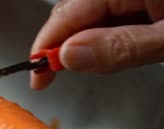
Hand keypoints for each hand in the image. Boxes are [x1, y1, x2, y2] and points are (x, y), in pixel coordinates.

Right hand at [31, 0, 163, 88]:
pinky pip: (108, 15)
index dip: (45, 46)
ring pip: (88, 17)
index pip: (67, 13)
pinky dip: (105, 37)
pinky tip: (120, 48)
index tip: (37, 75)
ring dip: (87, 44)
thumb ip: (120, 47)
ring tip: (109, 62)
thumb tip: (70, 56)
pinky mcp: (136, 0)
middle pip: (72, 13)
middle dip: (63, 46)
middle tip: (54, 75)